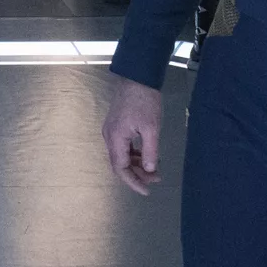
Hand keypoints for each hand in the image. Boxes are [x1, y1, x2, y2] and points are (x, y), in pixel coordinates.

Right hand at [102, 74, 163, 194]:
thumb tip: (150, 170)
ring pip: (122, 155)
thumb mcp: (151, 128)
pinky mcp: (116, 125)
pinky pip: (123, 146)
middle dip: (137, 174)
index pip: (121, 168)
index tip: (147, 190)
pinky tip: (147, 155)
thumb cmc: (144, 100)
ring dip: (137, 164)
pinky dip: (134, 154)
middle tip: (156, 179)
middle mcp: (109, 136)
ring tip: (155, 169)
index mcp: (115, 138)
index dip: (133, 182)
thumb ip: (150, 151)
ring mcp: (111, 130)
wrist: (137, 76)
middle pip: (120, 164)